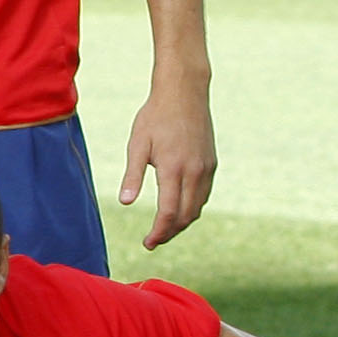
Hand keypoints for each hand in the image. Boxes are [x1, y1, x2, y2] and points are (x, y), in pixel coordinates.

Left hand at [120, 71, 215, 246]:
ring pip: (198, 207)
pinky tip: (179, 209)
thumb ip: (132, 175)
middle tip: (153, 241)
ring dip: (182, 222)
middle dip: (170, 232)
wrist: (184, 93)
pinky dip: (192, 207)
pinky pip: (204, 194)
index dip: (159, 232)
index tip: (147, 243)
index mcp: (174, 169)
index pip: (169, 213)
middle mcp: (195, 172)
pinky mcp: (212, 163)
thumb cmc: (155, 117)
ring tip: (164, 229)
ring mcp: (206, 168)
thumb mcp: (137, 144)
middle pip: (186, 216)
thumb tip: (125, 202)